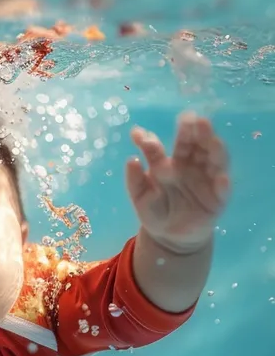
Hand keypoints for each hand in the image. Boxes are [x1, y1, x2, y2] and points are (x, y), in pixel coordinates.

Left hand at [126, 112, 229, 253]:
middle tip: (191, 119)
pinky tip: (221, 179)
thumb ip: (135, 179)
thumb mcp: (141, 196)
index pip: (161, 147)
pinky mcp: (217, 200)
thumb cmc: (156, 210)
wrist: (169, 236)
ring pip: (214, 160)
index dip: (151, 140)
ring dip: (214, 149)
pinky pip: (223, 192)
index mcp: (171, 161)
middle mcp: (192, 165)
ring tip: (211, 140)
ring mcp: (207, 180)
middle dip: (194, 131)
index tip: (139, 135)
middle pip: (195, 145)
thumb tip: (131, 159)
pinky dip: (223, 185)